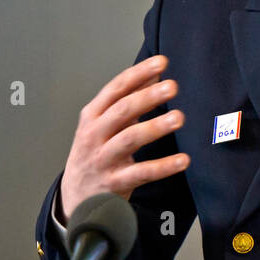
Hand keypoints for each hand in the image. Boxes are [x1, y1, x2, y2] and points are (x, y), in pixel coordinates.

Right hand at [59, 54, 189, 217]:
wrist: (75, 197)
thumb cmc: (95, 153)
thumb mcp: (103, 124)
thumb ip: (128, 100)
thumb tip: (155, 74)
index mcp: (92, 116)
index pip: (115, 89)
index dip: (138, 74)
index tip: (161, 62)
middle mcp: (94, 135)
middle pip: (122, 111)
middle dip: (148, 97)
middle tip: (172, 86)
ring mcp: (103, 159)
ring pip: (130, 139)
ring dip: (155, 127)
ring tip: (180, 117)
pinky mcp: (115, 183)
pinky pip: (141, 173)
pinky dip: (163, 166)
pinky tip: (183, 160)